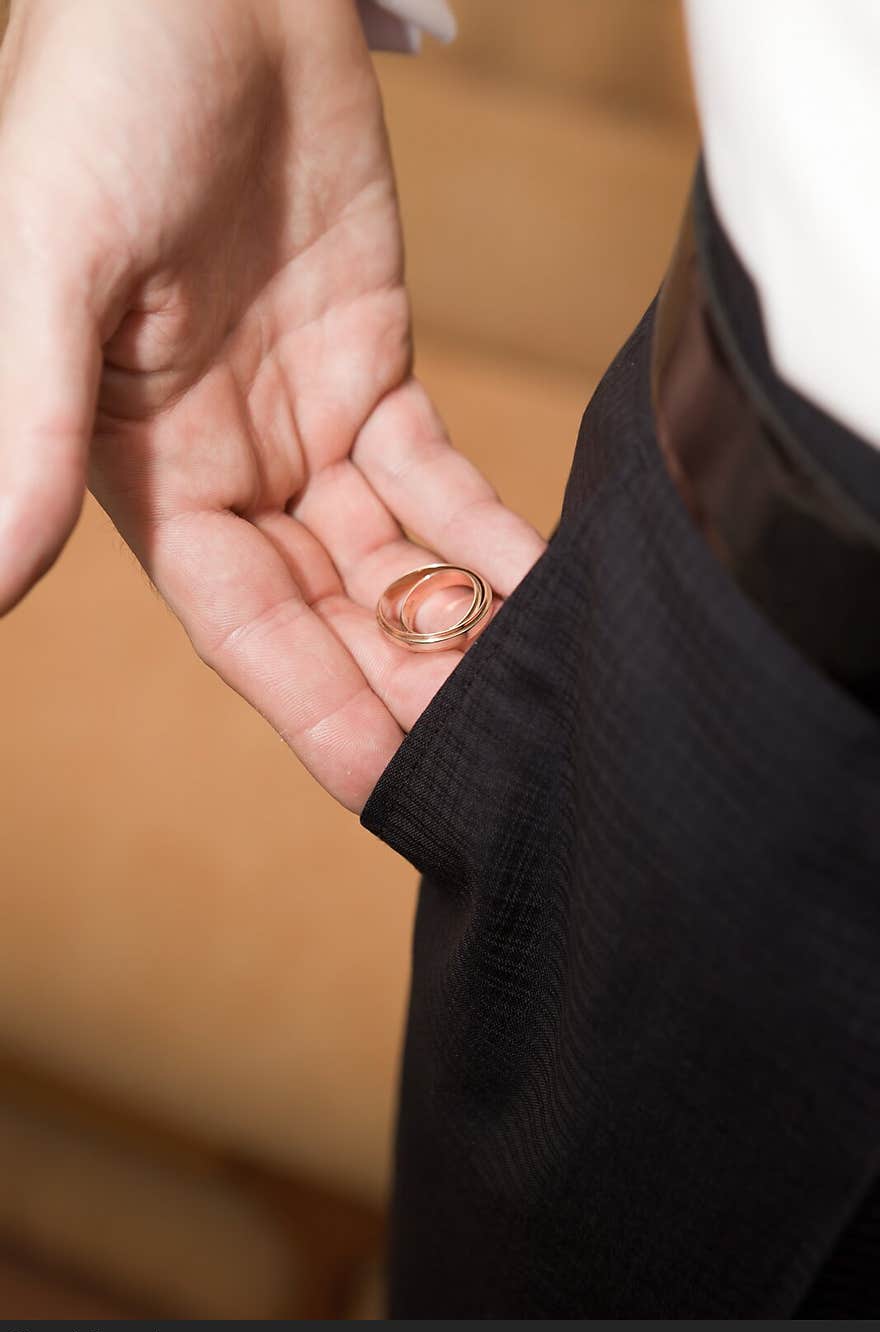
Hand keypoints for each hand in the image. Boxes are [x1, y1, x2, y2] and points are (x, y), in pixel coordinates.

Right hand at [0, 0, 543, 810]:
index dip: (312, 705)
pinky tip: (539, 587)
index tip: (386, 785)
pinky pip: (434, 477)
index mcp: (142, 469)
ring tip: (527, 697)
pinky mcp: (370, 371)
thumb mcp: (48, 258)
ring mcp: (301, 425)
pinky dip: (484, 531)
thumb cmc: (99, 94)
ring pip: (386, 561)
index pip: (240, 621)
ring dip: (450, 624)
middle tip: (485, 763)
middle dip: (399, 686)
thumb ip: (19, 424)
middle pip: (325, 612)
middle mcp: (224, 469)